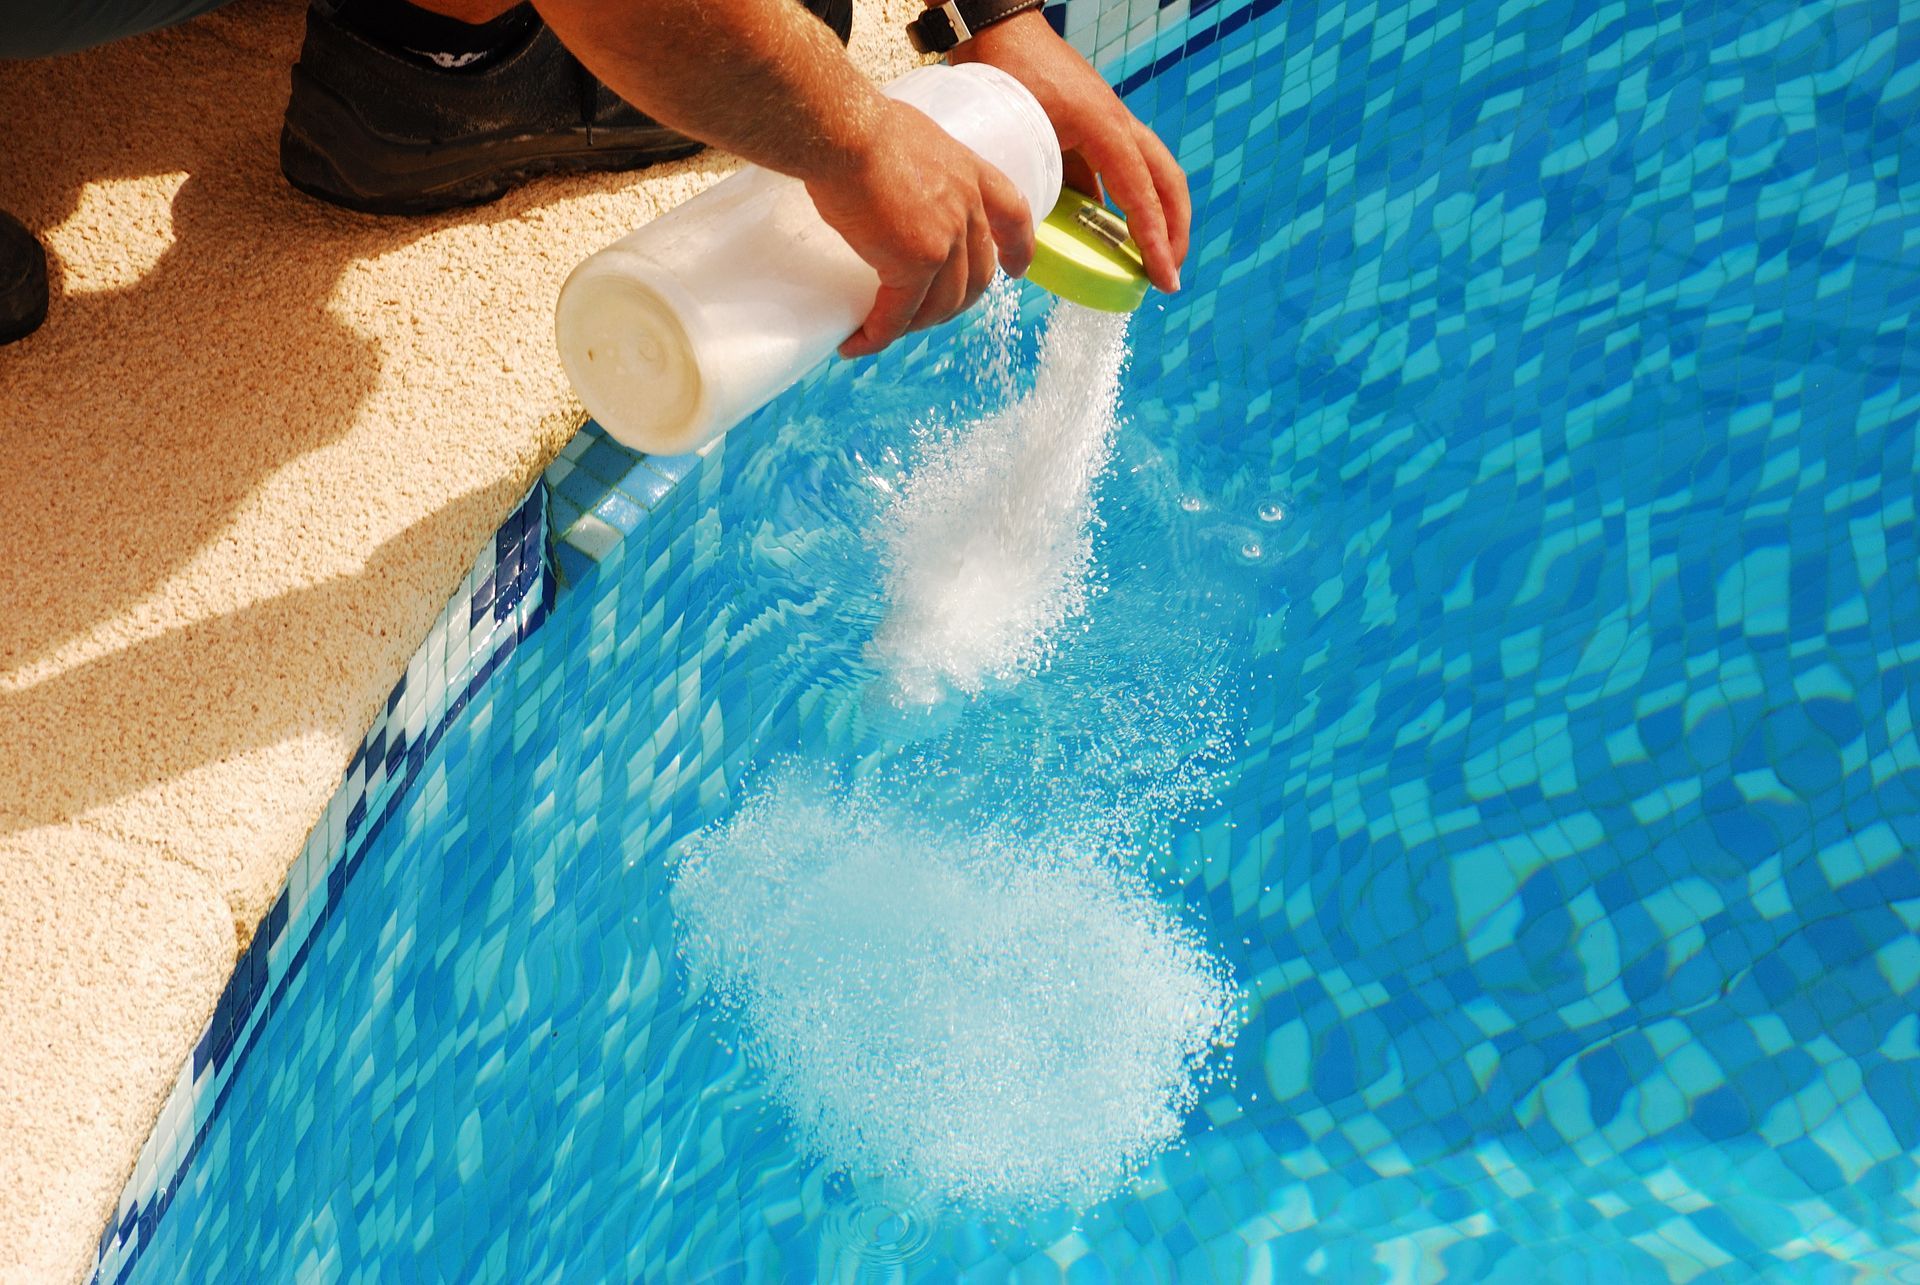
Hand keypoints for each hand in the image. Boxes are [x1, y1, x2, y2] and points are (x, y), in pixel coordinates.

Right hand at [807, 98, 1036, 357]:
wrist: (842, 131)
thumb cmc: (857, 124)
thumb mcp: (908, 136)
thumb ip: (916, 165)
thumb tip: (890, 178)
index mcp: (970, 173)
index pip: (1013, 215)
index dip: (1017, 248)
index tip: (1016, 271)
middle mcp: (968, 209)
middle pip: (977, 276)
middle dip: (954, 304)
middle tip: (923, 315)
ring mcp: (946, 239)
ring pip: (942, 304)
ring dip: (915, 325)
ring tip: (884, 329)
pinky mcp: (914, 262)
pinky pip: (899, 314)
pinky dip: (879, 334)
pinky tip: (858, 343)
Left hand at [953, 11, 1189, 292]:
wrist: (999, 27)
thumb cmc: (1006, 72)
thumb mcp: (1017, 131)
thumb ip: (1026, 181)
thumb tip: (1024, 239)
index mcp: (1105, 127)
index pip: (1142, 193)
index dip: (1154, 240)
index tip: (1163, 278)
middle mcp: (1119, 124)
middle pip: (1168, 182)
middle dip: (1175, 231)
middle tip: (1168, 274)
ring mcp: (1111, 124)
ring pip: (1153, 175)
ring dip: (1159, 217)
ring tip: (1151, 259)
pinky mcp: (1097, 128)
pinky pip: (1123, 170)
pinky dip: (1127, 202)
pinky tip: (1111, 233)